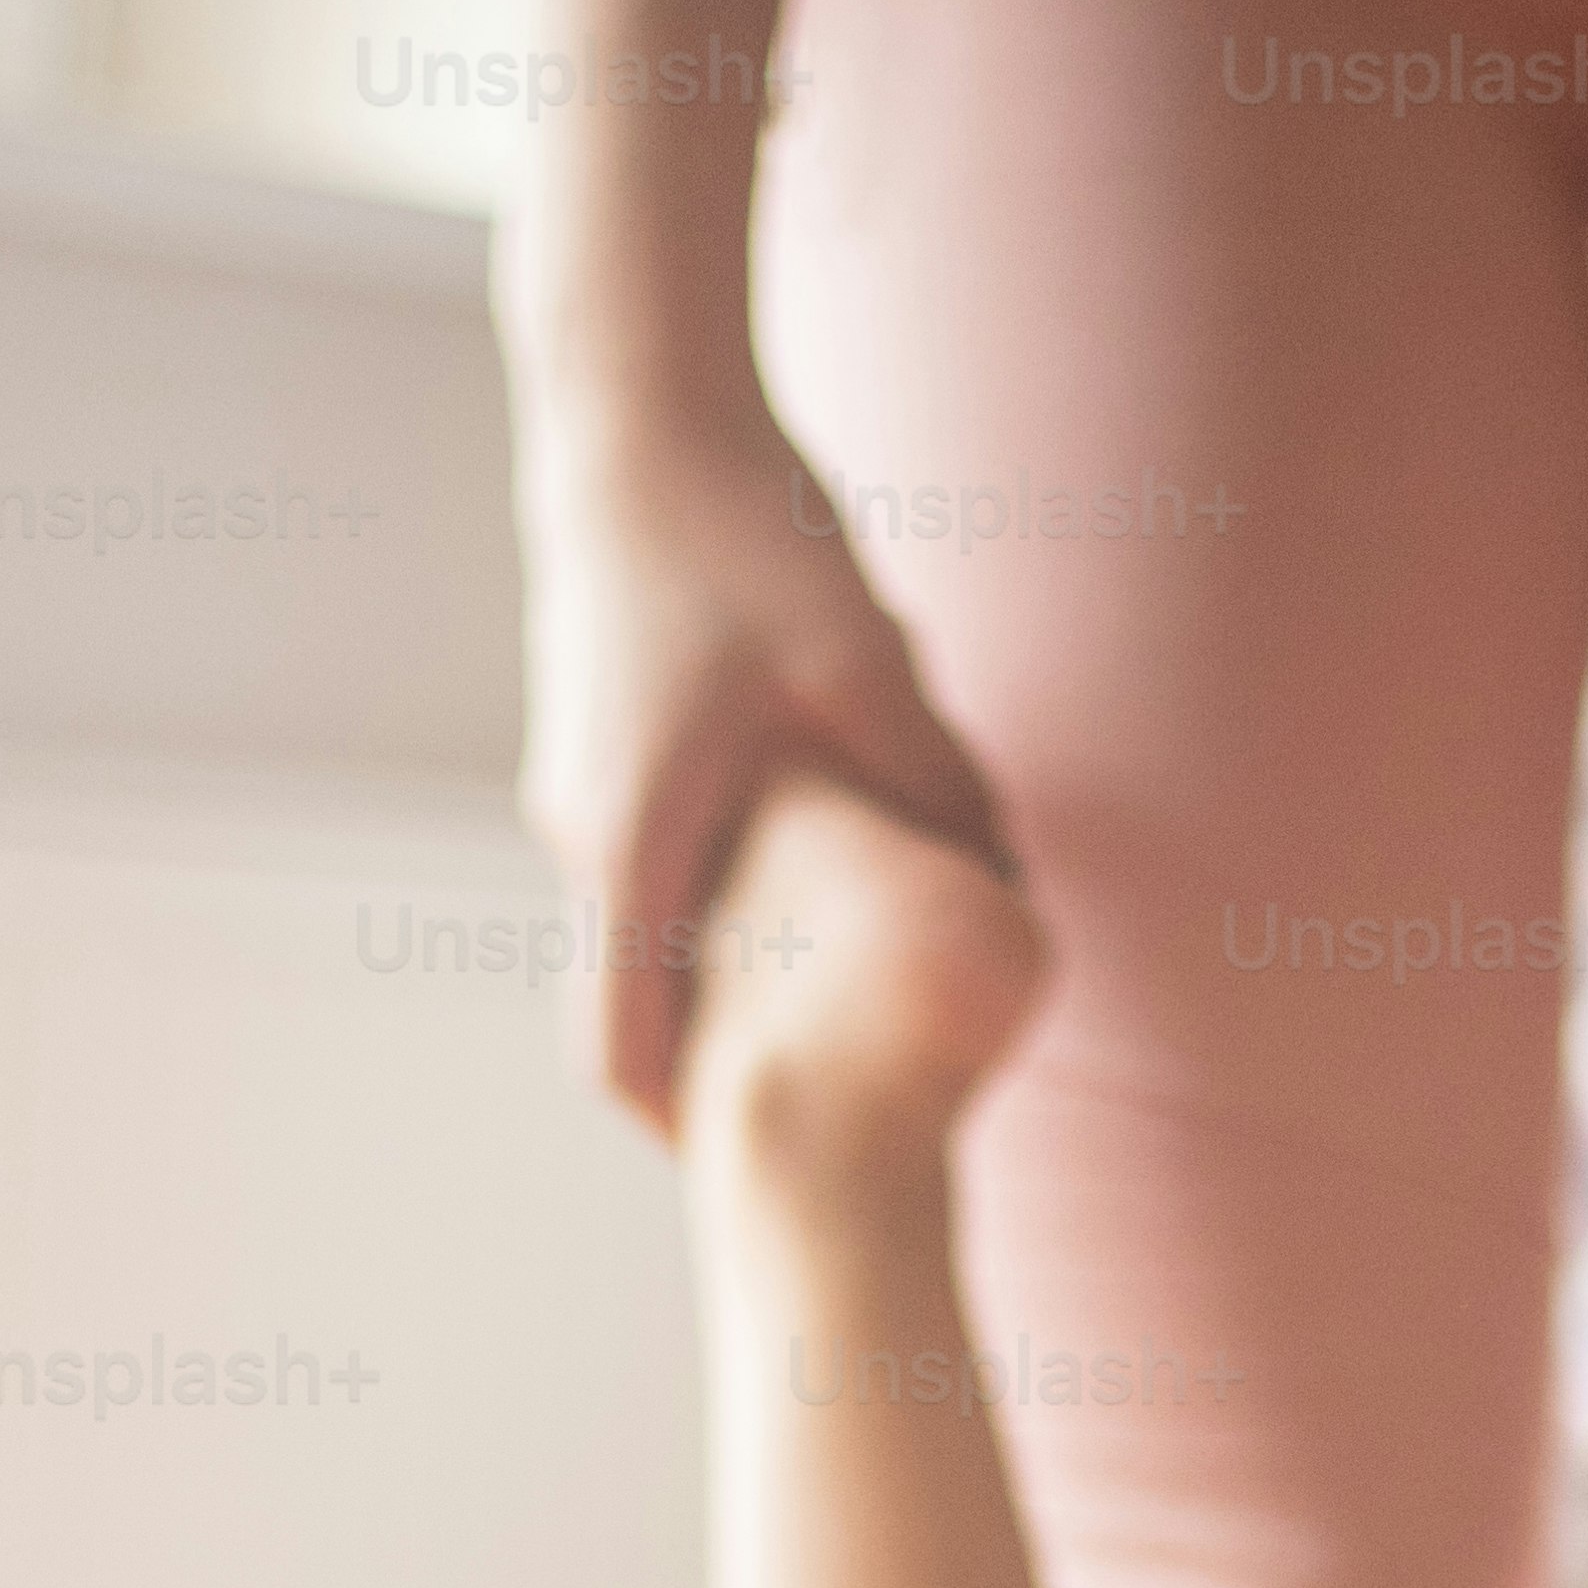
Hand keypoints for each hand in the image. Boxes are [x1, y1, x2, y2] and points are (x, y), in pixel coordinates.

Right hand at [516, 388, 1016, 1126]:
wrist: (633, 408)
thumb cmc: (739, 529)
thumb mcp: (869, 665)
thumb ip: (940, 788)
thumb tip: (1009, 885)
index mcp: (633, 840)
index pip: (617, 1045)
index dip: (675, 1128)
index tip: (734, 1179)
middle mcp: (581, 832)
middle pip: (630, 1003)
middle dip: (711, 1065)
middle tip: (805, 1113)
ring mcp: (577, 787)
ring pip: (644, 928)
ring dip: (719, 977)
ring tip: (820, 1010)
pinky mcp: (599, 743)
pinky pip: (650, 862)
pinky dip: (712, 902)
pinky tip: (801, 883)